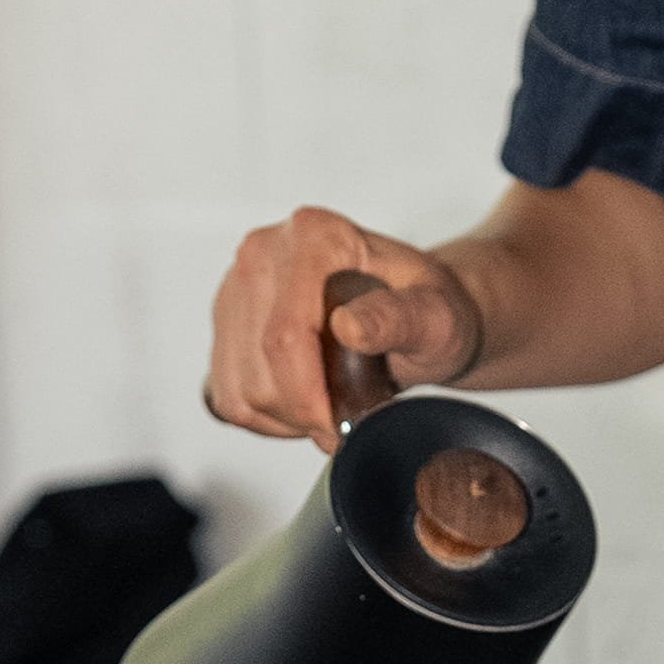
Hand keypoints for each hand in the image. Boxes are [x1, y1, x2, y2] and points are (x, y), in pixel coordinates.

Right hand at [205, 206, 480, 452]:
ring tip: (329, 408)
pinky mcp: (225, 320)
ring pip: (239, 387)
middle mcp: (265, 253)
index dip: (309, 398)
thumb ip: (399, 318)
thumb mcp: (438, 316)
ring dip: (284, 418)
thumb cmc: (430, 309)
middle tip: (345, 421)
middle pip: (259, 367)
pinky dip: (265, 416)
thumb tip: (348, 326)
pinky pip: (226, 393)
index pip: (285, 336)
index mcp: (315, 237)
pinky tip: (303, 405)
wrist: (417, 308)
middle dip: (302, 413)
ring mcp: (237, 286)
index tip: (340, 426)